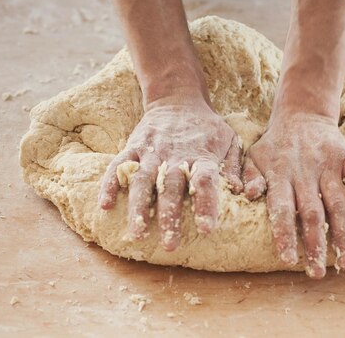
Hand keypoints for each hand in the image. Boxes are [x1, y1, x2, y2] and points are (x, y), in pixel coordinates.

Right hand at [98, 95, 242, 250]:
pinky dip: (110, 184)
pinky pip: (118, 166)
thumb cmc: (207, 127)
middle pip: (171, 187)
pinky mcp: (133, 146)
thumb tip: (239, 191)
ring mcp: (151, 150)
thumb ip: (235, 167)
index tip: (207, 230)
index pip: (205, 181)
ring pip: (143, 180)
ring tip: (137, 234)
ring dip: (139, 208)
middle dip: (170, 217)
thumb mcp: (229, 141)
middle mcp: (175, 154)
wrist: (178, 99)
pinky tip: (105, 205)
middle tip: (169, 245)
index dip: (206, 205)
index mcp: (201, 155)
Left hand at [244, 111, 344, 278]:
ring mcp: (328, 164)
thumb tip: (247, 196)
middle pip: (312, 213)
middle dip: (315, 244)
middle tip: (317, 273)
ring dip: (343, 233)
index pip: (281, 207)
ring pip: (338, 203)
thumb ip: (250, 177)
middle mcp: (305, 171)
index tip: (288, 260)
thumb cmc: (274, 144)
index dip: (284, 234)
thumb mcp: (254, 156)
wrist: (301, 113)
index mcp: (280, 173)